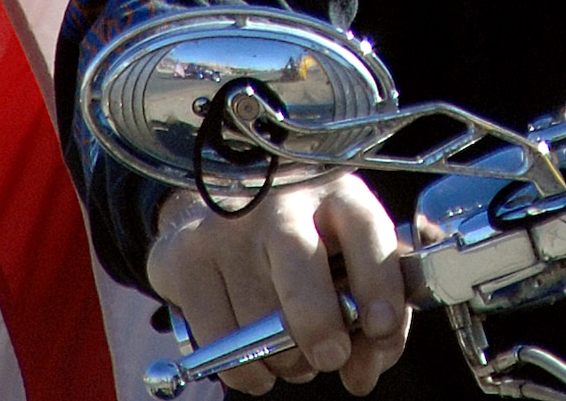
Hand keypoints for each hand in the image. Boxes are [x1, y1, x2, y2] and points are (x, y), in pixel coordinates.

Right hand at [146, 175, 409, 394]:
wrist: (224, 208)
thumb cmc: (307, 246)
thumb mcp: (351, 265)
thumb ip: (375, 320)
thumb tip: (360, 372)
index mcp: (334, 194)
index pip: (365, 227)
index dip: (379, 281)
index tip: (381, 325)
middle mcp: (278, 200)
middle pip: (299, 264)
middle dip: (319, 325)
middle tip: (329, 354)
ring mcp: (225, 226)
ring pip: (259, 322)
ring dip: (283, 359)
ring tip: (286, 344)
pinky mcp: (184, 257)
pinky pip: (221, 344)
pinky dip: (245, 371)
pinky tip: (253, 353)